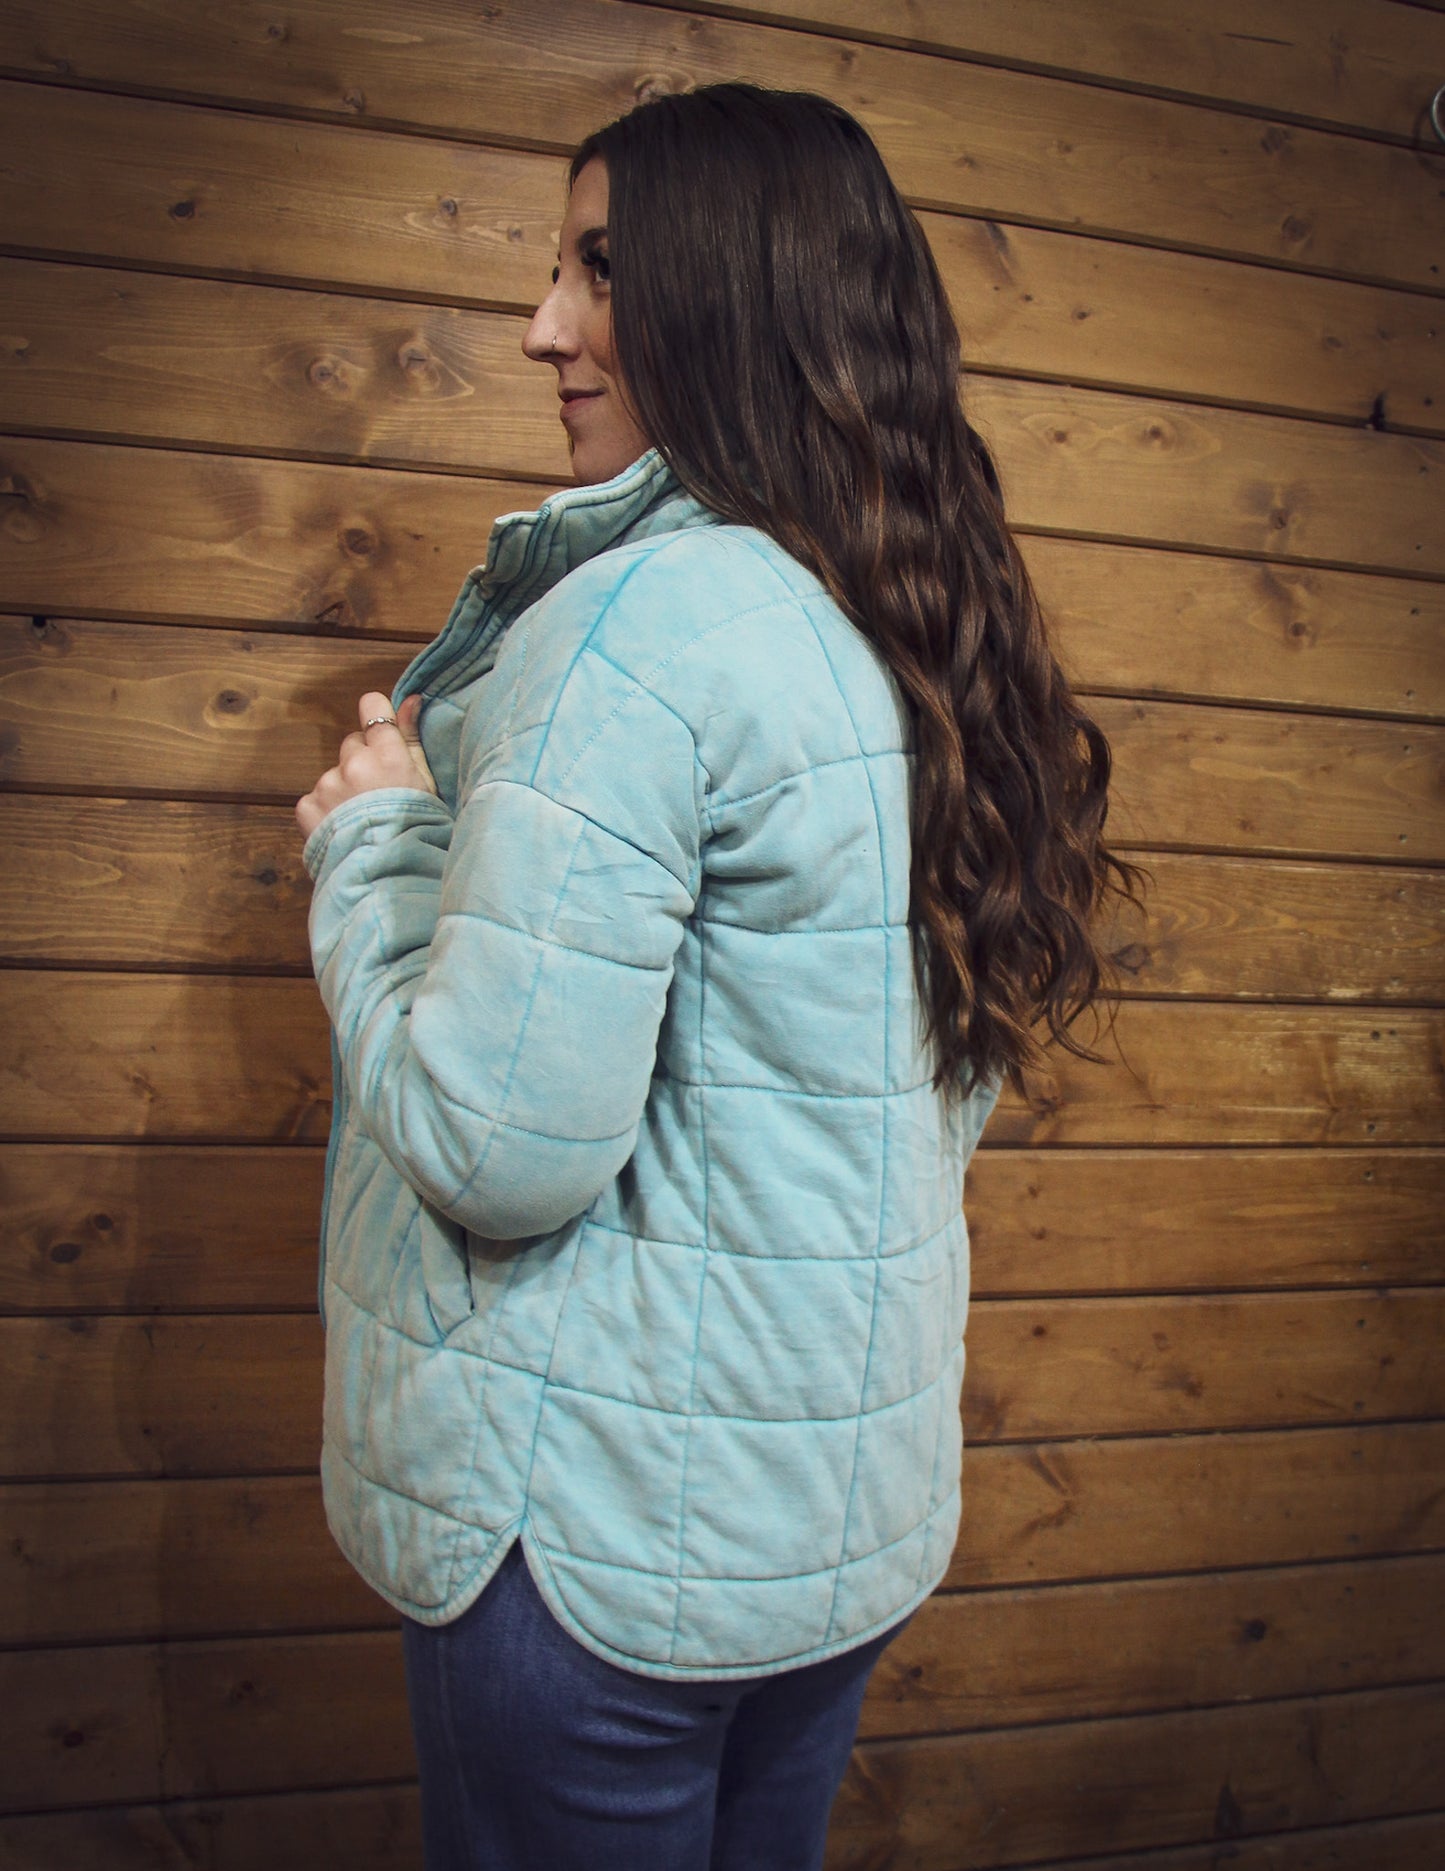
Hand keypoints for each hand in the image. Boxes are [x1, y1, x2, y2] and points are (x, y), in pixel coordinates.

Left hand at [295, 691, 438, 838]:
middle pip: (352, 745)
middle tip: (378, 795)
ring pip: (333, 774)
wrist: (390, 876)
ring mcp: (328, 784)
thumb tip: (411, 699)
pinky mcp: (307, 806)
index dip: (376, 718)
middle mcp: (355, 763)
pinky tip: (343, 830)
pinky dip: (324, 812)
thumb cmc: (419, 831)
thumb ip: (413, 739)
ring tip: (361, 820)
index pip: (373, 707)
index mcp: (389, 754)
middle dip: (362, 763)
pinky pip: (314, 799)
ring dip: (343, 790)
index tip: (380, 735)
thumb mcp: (427, 785)